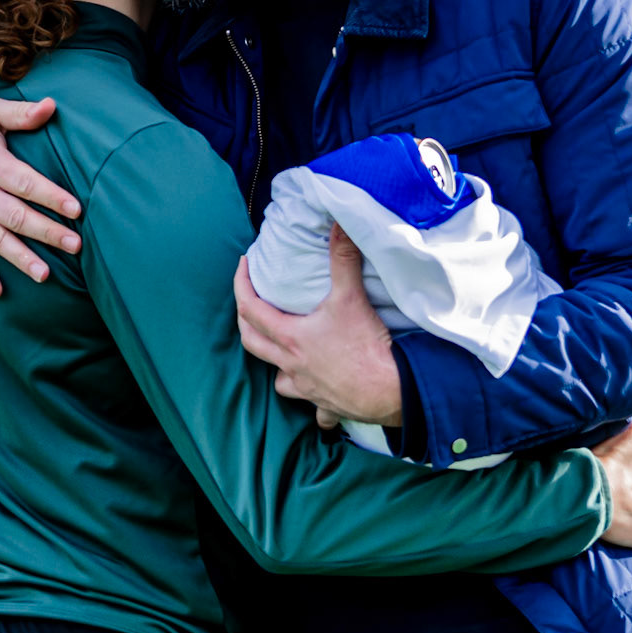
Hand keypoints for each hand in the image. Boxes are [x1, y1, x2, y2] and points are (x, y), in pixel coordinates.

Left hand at [234, 226, 401, 429]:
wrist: (390, 390)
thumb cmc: (367, 347)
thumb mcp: (352, 297)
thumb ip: (343, 259)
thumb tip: (339, 224)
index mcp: (291, 337)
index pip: (251, 309)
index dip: (241, 285)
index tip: (243, 267)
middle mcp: (291, 365)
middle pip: (253, 344)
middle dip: (245, 323)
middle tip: (248, 305)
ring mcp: (306, 388)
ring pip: (279, 380)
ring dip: (276, 365)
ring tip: (284, 353)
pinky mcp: (326, 404)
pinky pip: (313, 408)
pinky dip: (312, 400)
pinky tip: (318, 394)